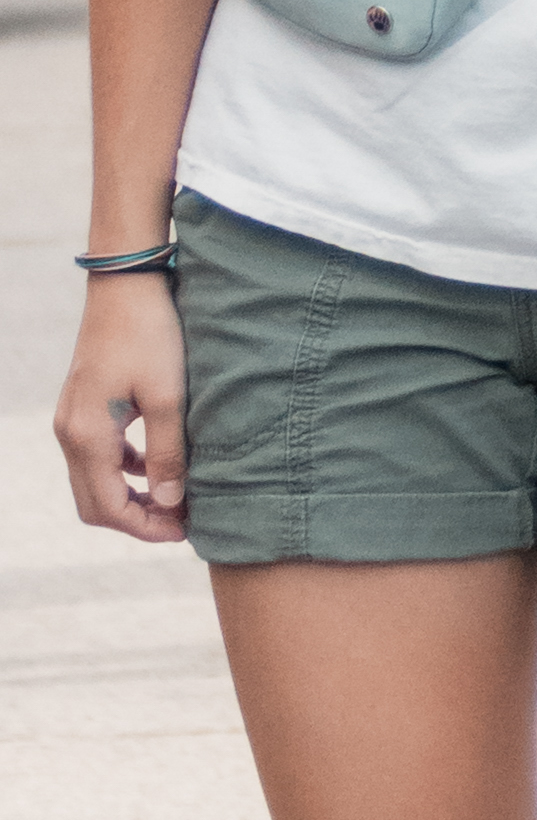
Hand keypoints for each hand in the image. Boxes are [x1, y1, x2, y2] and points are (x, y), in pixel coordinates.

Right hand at [53, 272, 188, 543]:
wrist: (127, 286)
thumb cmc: (152, 336)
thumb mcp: (169, 396)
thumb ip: (168, 453)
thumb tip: (172, 504)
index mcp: (86, 437)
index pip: (106, 508)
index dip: (144, 528)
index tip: (184, 533)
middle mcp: (70, 433)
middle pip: (94, 502)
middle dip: (136, 519)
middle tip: (183, 522)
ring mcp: (72, 420)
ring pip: (96, 480)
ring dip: (132, 495)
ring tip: (178, 498)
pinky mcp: (84, 406)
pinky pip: (100, 455)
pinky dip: (127, 470)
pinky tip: (161, 464)